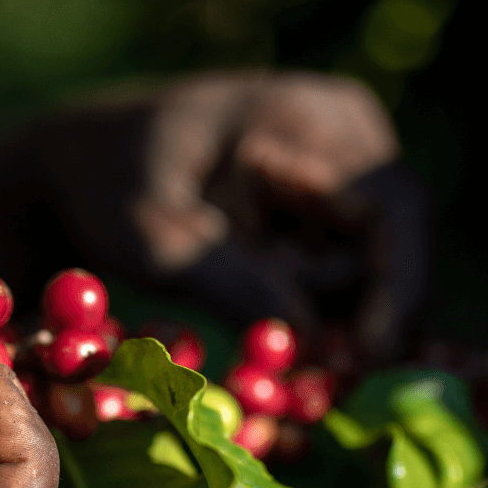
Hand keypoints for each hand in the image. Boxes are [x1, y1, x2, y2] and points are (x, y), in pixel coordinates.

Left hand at [0, 70, 425, 368]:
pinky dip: (320, 301)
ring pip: (378, 263)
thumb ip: (231, 282)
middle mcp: (346, 127)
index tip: (366, 360)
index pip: (394, 206)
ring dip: (327, 306)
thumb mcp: (155, 238)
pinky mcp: (335, 196)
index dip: (398, 288)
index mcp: (306, 118)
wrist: (89, 163)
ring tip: (243, 291)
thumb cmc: (109, 189)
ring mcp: (346, 159)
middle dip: (357, 310)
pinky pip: (355, 264)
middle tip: (305, 369)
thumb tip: (312, 341)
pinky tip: (268, 303)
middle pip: (397, 242)